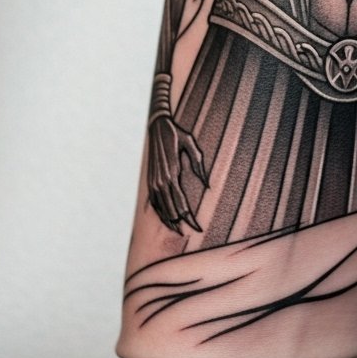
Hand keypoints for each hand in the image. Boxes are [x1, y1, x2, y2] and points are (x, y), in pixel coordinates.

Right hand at [147, 114, 205, 231]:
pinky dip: (161, 213)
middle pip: (172, 212)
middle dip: (183, 223)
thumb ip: (199, 165)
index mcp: (172, 174)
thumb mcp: (192, 144)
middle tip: (195, 230)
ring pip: (161, 210)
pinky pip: (154, 203)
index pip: (182, 206)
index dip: (190, 220)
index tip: (199, 228)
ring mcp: (153, 182)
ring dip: (170, 222)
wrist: (156, 126)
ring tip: (180, 230)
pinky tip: (168, 219)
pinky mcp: (149, 181)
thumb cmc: (177, 134)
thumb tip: (207, 185)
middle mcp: (161, 181)